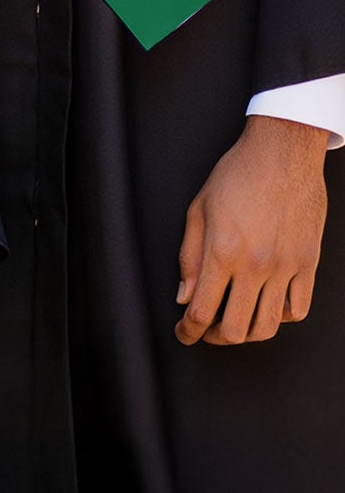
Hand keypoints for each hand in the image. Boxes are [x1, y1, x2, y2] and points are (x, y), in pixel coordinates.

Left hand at [176, 114, 327, 344]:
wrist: (282, 154)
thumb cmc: (236, 175)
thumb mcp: (198, 209)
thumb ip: (189, 257)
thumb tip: (184, 296)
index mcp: (222, 251)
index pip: (202, 310)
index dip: (188, 330)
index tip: (183, 334)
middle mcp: (256, 266)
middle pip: (236, 329)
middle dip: (214, 338)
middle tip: (204, 331)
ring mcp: (286, 268)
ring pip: (269, 326)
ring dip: (247, 333)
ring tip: (233, 325)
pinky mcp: (308, 265)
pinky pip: (298, 309)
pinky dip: (280, 317)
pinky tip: (266, 307)